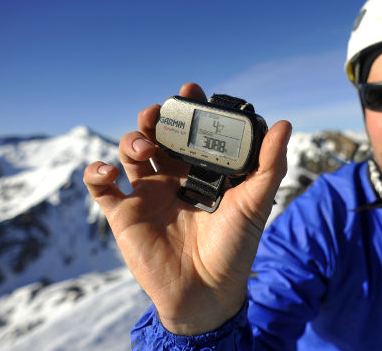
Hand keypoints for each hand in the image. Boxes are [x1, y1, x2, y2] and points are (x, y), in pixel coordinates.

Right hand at [83, 83, 290, 334]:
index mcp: (202, 169)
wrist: (208, 292)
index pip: (192, 130)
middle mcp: (174, 176)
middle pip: (157, 135)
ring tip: (146, 146)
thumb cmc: (235, 247)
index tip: (191, 90)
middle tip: (160, 112)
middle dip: (156, 117)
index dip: (189, 108)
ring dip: (132, 140)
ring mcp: (147, 193)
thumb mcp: (256, 203)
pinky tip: (108, 172)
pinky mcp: (124, 214)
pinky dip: (96, 172)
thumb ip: (269, 165)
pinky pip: (100, 188)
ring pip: (130, 152)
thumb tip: (285, 123)